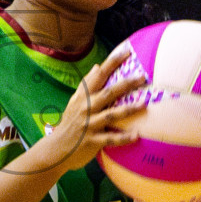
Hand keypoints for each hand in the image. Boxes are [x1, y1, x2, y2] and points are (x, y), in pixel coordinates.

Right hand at [38, 46, 146, 172]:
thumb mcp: (74, 102)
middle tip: (142, 77)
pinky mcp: (92, 141)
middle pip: (108, 93)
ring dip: (128, 109)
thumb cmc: (69, 124)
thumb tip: (98, 66)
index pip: (98, 75)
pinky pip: (110, 139)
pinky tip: (136, 135)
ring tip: (144, 104)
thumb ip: (86, 85)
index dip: (112, 62)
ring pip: (111, 114)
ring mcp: (89, 125)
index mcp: (83, 97)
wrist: (55, 150)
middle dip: (125, 84)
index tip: (127, 51)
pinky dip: (123, 138)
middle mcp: (85, 108)